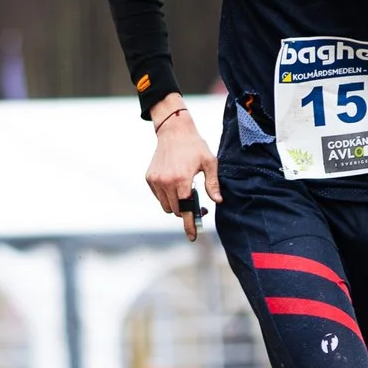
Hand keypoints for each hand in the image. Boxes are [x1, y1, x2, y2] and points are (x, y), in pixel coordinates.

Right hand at [144, 102, 219, 239]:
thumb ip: (212, 184)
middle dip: (187, 211)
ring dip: (176, 205)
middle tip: (198, 203)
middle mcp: (166, 182)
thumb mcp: (209, 162)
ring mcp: (156, 180)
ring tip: (185, 192)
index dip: (190, 225)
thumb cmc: (194, 146)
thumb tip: (218, 201)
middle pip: (176, 211)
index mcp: (182, 180)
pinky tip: (175, 184)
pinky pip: (158, 196)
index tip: (192, 237)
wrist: (174, 130)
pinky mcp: (150, 178)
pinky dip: (166, 196)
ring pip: (166, 206)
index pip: (186, 210)